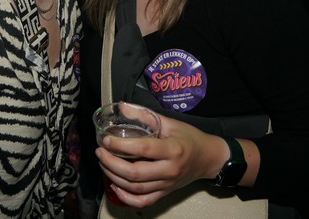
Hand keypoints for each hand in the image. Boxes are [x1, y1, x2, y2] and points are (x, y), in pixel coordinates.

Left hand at [95, 114, 226, 207]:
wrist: (208, 158)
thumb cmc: (189, 137)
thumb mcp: (170, 122)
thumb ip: (145, 115)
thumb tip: (122, 106)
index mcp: (172, 150)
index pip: (142, 149)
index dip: (121, 146)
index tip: (106, 140)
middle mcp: (169, 170)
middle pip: (135, 173)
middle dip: (112, 163)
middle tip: (100, 152)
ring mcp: (167, 184)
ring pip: (136, 188)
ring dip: (115, 178)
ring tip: (103, 164)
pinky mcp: (165, 193)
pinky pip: (143, 201)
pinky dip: (127, 197)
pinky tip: (115, 186)